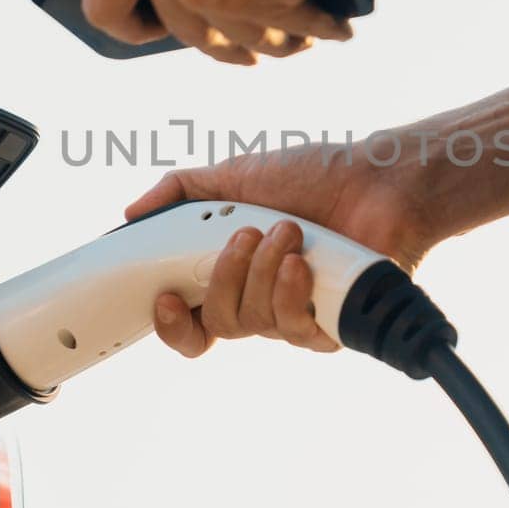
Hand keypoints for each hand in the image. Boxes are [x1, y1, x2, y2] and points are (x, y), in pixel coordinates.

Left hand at [83, 0, 360, 64]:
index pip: (105, 7)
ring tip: (302, 40)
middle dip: (226, 46)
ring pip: (249, 42)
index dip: (134, 28)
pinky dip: (323, 30)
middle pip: (189, 36)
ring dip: (280, 45)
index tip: (162, 32)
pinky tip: (339, 27)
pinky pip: (297, 29)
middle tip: (249, 48)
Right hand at [125, 141, 438, 357]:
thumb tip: (130, 214)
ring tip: (289, 232)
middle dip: (224, 277)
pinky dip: (291, 292)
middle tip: (245, 234)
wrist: (378, 180)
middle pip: (217, 325)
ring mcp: (295, 316)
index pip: (191, 322)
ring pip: (253, 323)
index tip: (167, 300)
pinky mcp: (330, 326)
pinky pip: (294, 331)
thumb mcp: (236, 176)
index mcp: (232, 275)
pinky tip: (303, 263)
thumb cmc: (315, 176)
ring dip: (264, 272)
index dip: (171, 325)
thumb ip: (181, 192)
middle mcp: (260, 302)